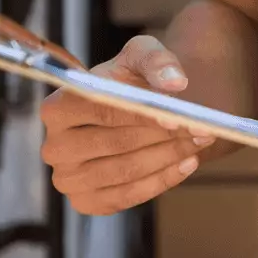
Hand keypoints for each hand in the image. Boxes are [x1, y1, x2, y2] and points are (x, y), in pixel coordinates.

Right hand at [40, 35, 211, 214]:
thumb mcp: (141, 55)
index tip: (179, 115)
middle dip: (164, 137)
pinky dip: (161, 181)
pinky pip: (127, 197)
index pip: (102, 110)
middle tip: (203, 129)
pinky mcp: (85, 202)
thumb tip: (175, 82)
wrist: (130, 109)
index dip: (142, 114)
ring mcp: (67, 179)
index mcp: (58, 106)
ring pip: (125, 172)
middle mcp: (54, 146)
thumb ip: (157, 61)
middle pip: (116, 143)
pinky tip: (187, 163)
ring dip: (168, 158)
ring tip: (201, 142)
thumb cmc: (129, 79)